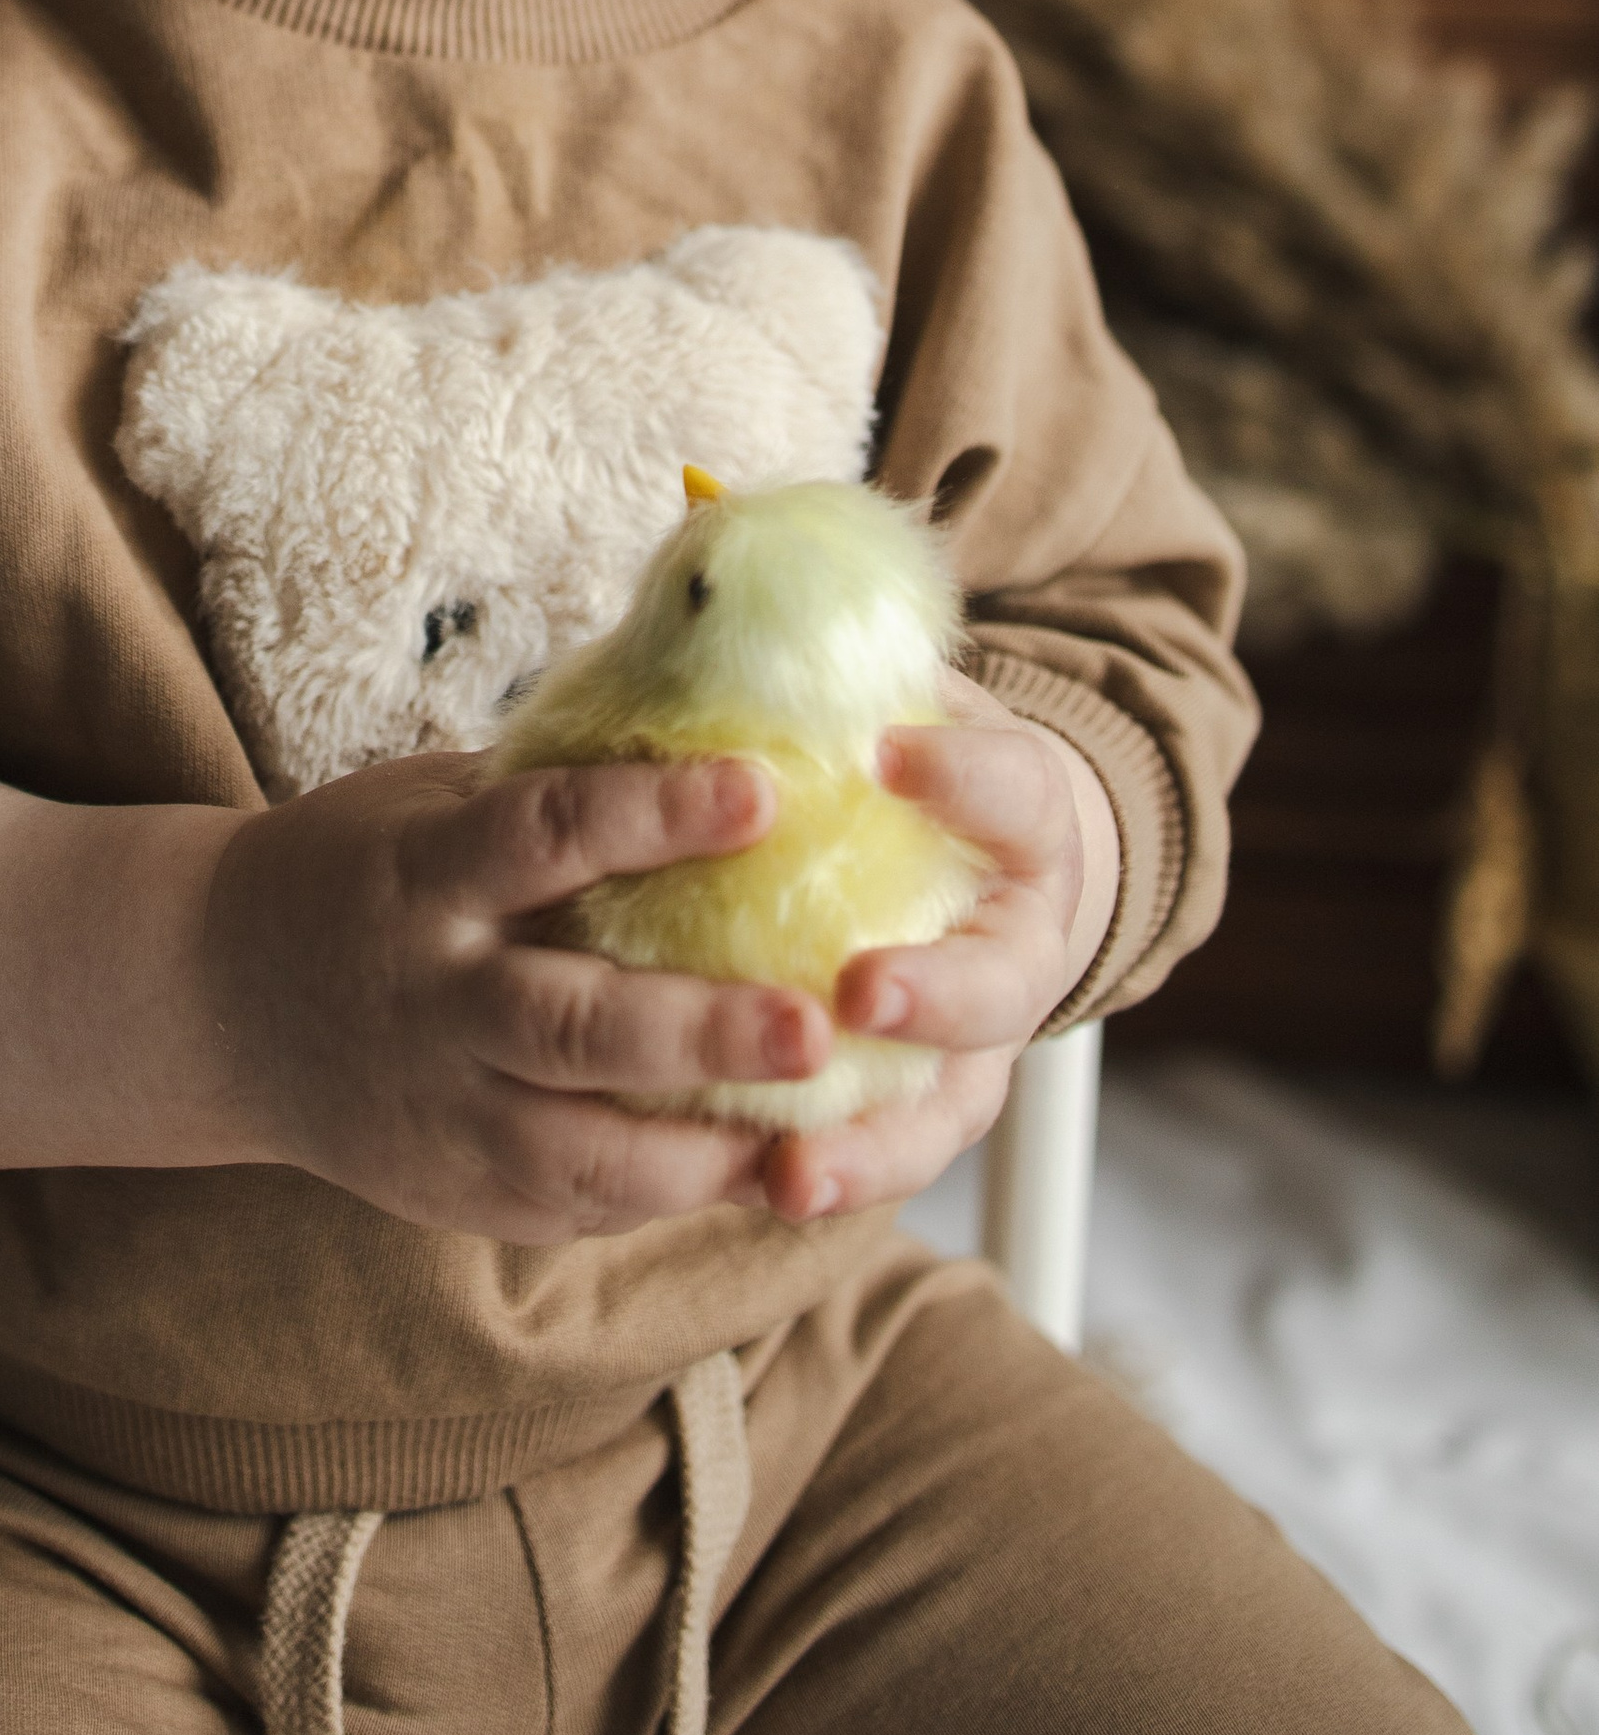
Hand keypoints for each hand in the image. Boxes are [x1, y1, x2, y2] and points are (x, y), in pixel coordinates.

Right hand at [203, 749, 835, 1243]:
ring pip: (582, 1151)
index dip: (654, 812)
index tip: (762, 790)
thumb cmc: (366, 872)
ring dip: (705, 1148)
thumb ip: (550, 786)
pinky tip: (767, 1171)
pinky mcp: (464, 1192)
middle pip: (573, 1025)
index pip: (546, 834)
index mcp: (426, 876)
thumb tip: (715, 708)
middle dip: (700, 1029)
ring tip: (819, 1133)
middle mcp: (435, 1001)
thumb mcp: (429, 804)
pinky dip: (676, 1194)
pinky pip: (582, 1205)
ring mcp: (447, 1111)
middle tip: (813, 1022)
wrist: (220, 1003)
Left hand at [754, 677, 1118, 1225]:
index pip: (1018, 789)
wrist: (966, 855)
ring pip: (942, 1111)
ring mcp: (974, 1045)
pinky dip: (822, 1179)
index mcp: (1022, 821)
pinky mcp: (918, 1111)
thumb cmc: (898, 756)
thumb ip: (825, 647)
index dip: (965, 775)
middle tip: (859, 988)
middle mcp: (1017, 943)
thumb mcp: (890, 688)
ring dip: (871, 1146)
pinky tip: (748, 1193)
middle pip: (998, 984)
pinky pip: (878, 1156)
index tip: (889, 753)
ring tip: (793, 1170)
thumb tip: (711, 540)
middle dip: (934, 993)